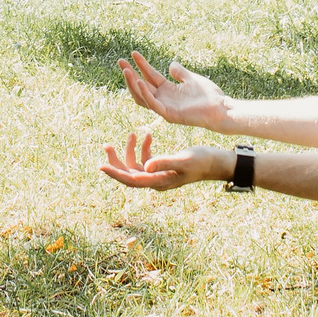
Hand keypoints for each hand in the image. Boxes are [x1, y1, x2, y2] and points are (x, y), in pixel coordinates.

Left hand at [99, 133, 225, 191]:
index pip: (131, 180)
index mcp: (158, 182)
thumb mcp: (183, 159)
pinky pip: (146, 159)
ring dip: (131, 150)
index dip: (116, 173)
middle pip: (129, 174)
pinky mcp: (163, 167)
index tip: (101, 166)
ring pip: (136, 165)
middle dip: (117, 161)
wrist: (216, 162)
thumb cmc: (202, 161)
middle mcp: (156, 180)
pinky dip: (144, 148)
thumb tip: (145, 167)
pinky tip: (148, 136)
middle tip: (107, 146)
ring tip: (132, 134)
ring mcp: (158, 174)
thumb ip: (164, 162)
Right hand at [120, 53, 228, 131]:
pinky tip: (139, 81)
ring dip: (133, 83)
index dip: (141, 65)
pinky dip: (145, 93)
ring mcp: (165, 108)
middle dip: (130, 74)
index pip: (150, 76)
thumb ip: (180, 72)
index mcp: (168, 91)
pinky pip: (153, 104)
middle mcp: (164, 99)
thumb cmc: (209, 96)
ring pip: (143, 96)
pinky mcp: (169, 115)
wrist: (221, 109)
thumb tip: (170, 64)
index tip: (133, 53)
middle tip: (120, 61)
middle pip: (141, 86)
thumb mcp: (192, 78)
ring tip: (126, 70)